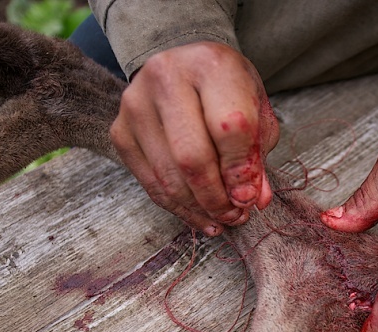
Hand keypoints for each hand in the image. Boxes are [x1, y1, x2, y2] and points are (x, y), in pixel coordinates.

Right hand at [110, 41, 279, 234]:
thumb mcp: (256, 113)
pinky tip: (200, 217)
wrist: (186, 68)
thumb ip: (257, 155)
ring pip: (169, 177)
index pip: (229, 128)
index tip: (249, 197)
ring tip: (222, 220)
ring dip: (199, 209)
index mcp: (210, 65)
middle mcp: (166, 78)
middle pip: (192, 157)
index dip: (241, 171)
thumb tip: (252, 199)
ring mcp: (136, 104)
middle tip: (235, 216)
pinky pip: (150, 183)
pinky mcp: (120, 131)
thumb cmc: (227, 93)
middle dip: (217, 198)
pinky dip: (178, 208)